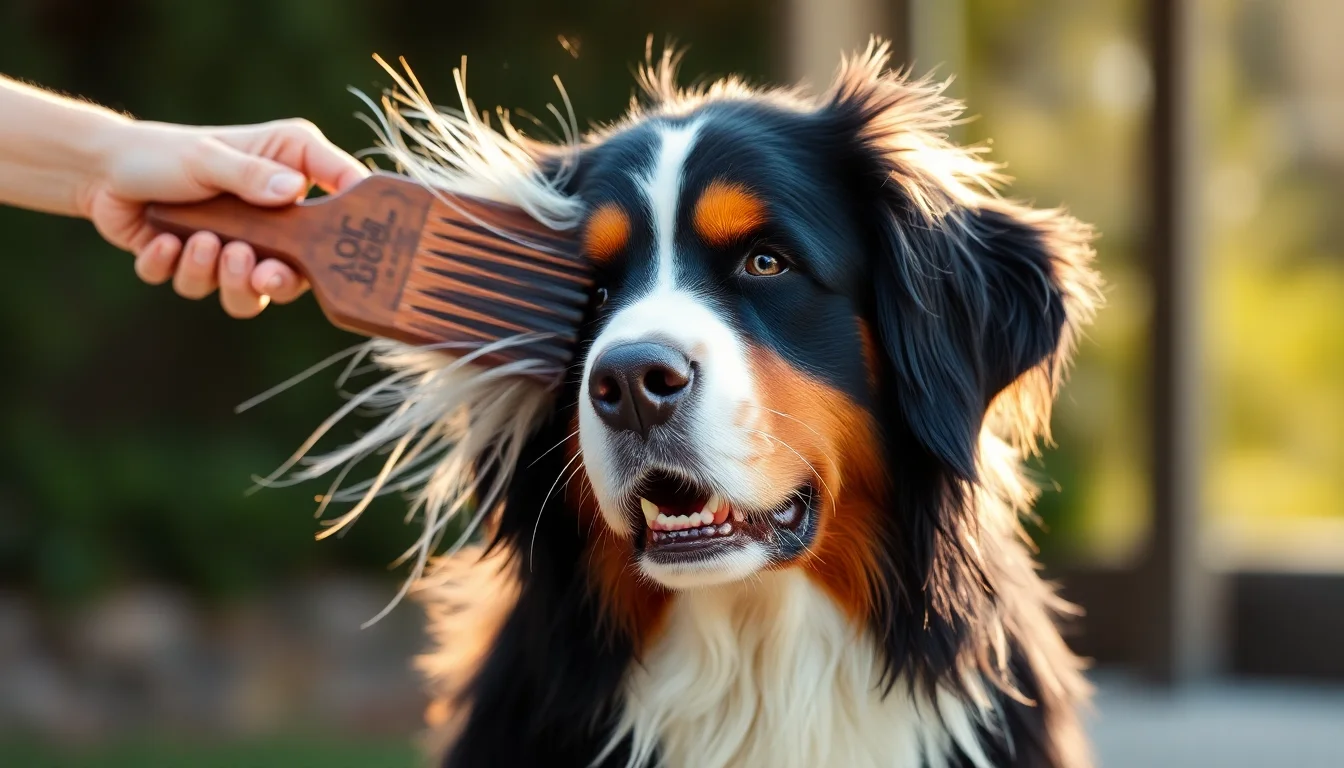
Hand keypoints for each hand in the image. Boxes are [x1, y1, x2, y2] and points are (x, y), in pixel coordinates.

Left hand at [81, 119, 368, 317]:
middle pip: (301, 272)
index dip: (357, 222)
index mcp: (291, 175)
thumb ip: (250, 174)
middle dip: (277, 281)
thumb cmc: (165, 152)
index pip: (345, 197)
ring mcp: (239, 249)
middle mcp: (274, 218)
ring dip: (222, 276)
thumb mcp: (209, 156)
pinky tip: (160, 240)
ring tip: (200, 242)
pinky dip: (174, 266)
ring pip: (249, 293)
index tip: (352, 242)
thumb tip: (294, 192)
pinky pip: (196, 288)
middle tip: (259, 273)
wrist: (103, 173)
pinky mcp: (201, 270)